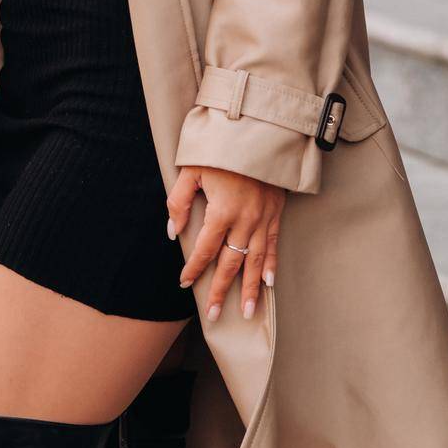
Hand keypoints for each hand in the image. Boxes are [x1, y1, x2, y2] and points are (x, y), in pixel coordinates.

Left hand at [166, 165, 283, 322]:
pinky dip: (271, 265)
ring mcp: (263, 218)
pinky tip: (269, 284)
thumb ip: (178, 201)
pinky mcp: (275, 213)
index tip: (184, 283)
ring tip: (246, 312)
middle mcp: (244, 220)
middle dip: (221, 290)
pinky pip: (273, 245)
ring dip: (250, 288)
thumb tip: (172, 232)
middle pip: (231, 263)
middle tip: (213, 315)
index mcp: (222, 210)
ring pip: (255, 261)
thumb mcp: (191, 170)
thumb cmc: (220, 151)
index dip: (194, 268)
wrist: (258, 132)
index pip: (205, 249)